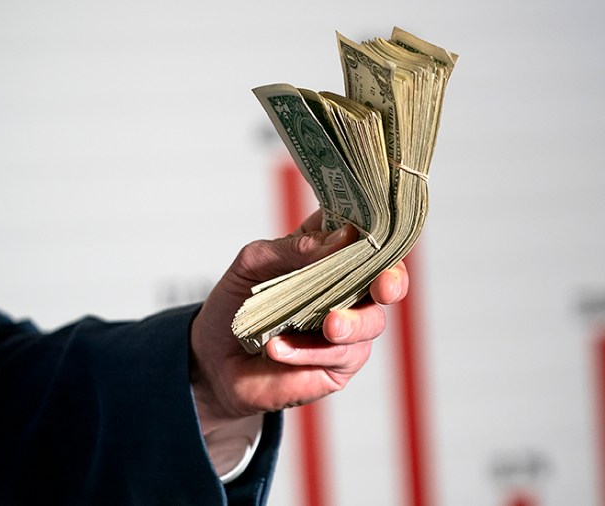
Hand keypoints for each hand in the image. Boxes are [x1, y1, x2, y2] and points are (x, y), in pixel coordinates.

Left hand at [189, 210, 408, 430]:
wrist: (212, 362)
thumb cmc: (235, 305)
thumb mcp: (253, 264)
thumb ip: (294, 249)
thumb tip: (342, 240)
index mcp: (329, 250)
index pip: (365, 231)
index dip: (376, 228)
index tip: (373, 228)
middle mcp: (347, 286)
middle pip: (388, 277)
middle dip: (392, 280)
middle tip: (383, 285)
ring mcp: (348, 326)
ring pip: (372, 321)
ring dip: (351, 322)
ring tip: (328, 324)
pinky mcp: (340, 363)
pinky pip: (343, 354)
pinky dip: (309, 351)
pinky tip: (278, 348)